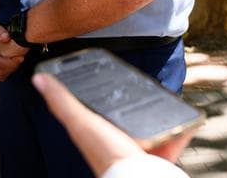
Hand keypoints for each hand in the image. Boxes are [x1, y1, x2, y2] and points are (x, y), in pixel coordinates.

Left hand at [31, 73, 194, 173]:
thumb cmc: (107, 155)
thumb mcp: (82, 123)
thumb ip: (63, 102)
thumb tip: (38, 79)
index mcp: (99, 132)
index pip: (97, 107)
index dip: (101, 90)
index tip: (107, 71)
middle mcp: (119, 141)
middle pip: (128, 115)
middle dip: (136, 100)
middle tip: (143, 83)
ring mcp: (142, 150)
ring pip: (153, 125)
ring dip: (160, 113)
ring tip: (165, 97)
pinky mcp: (162, 155)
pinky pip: (175, 137)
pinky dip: (183, 127)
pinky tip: (187, 116)